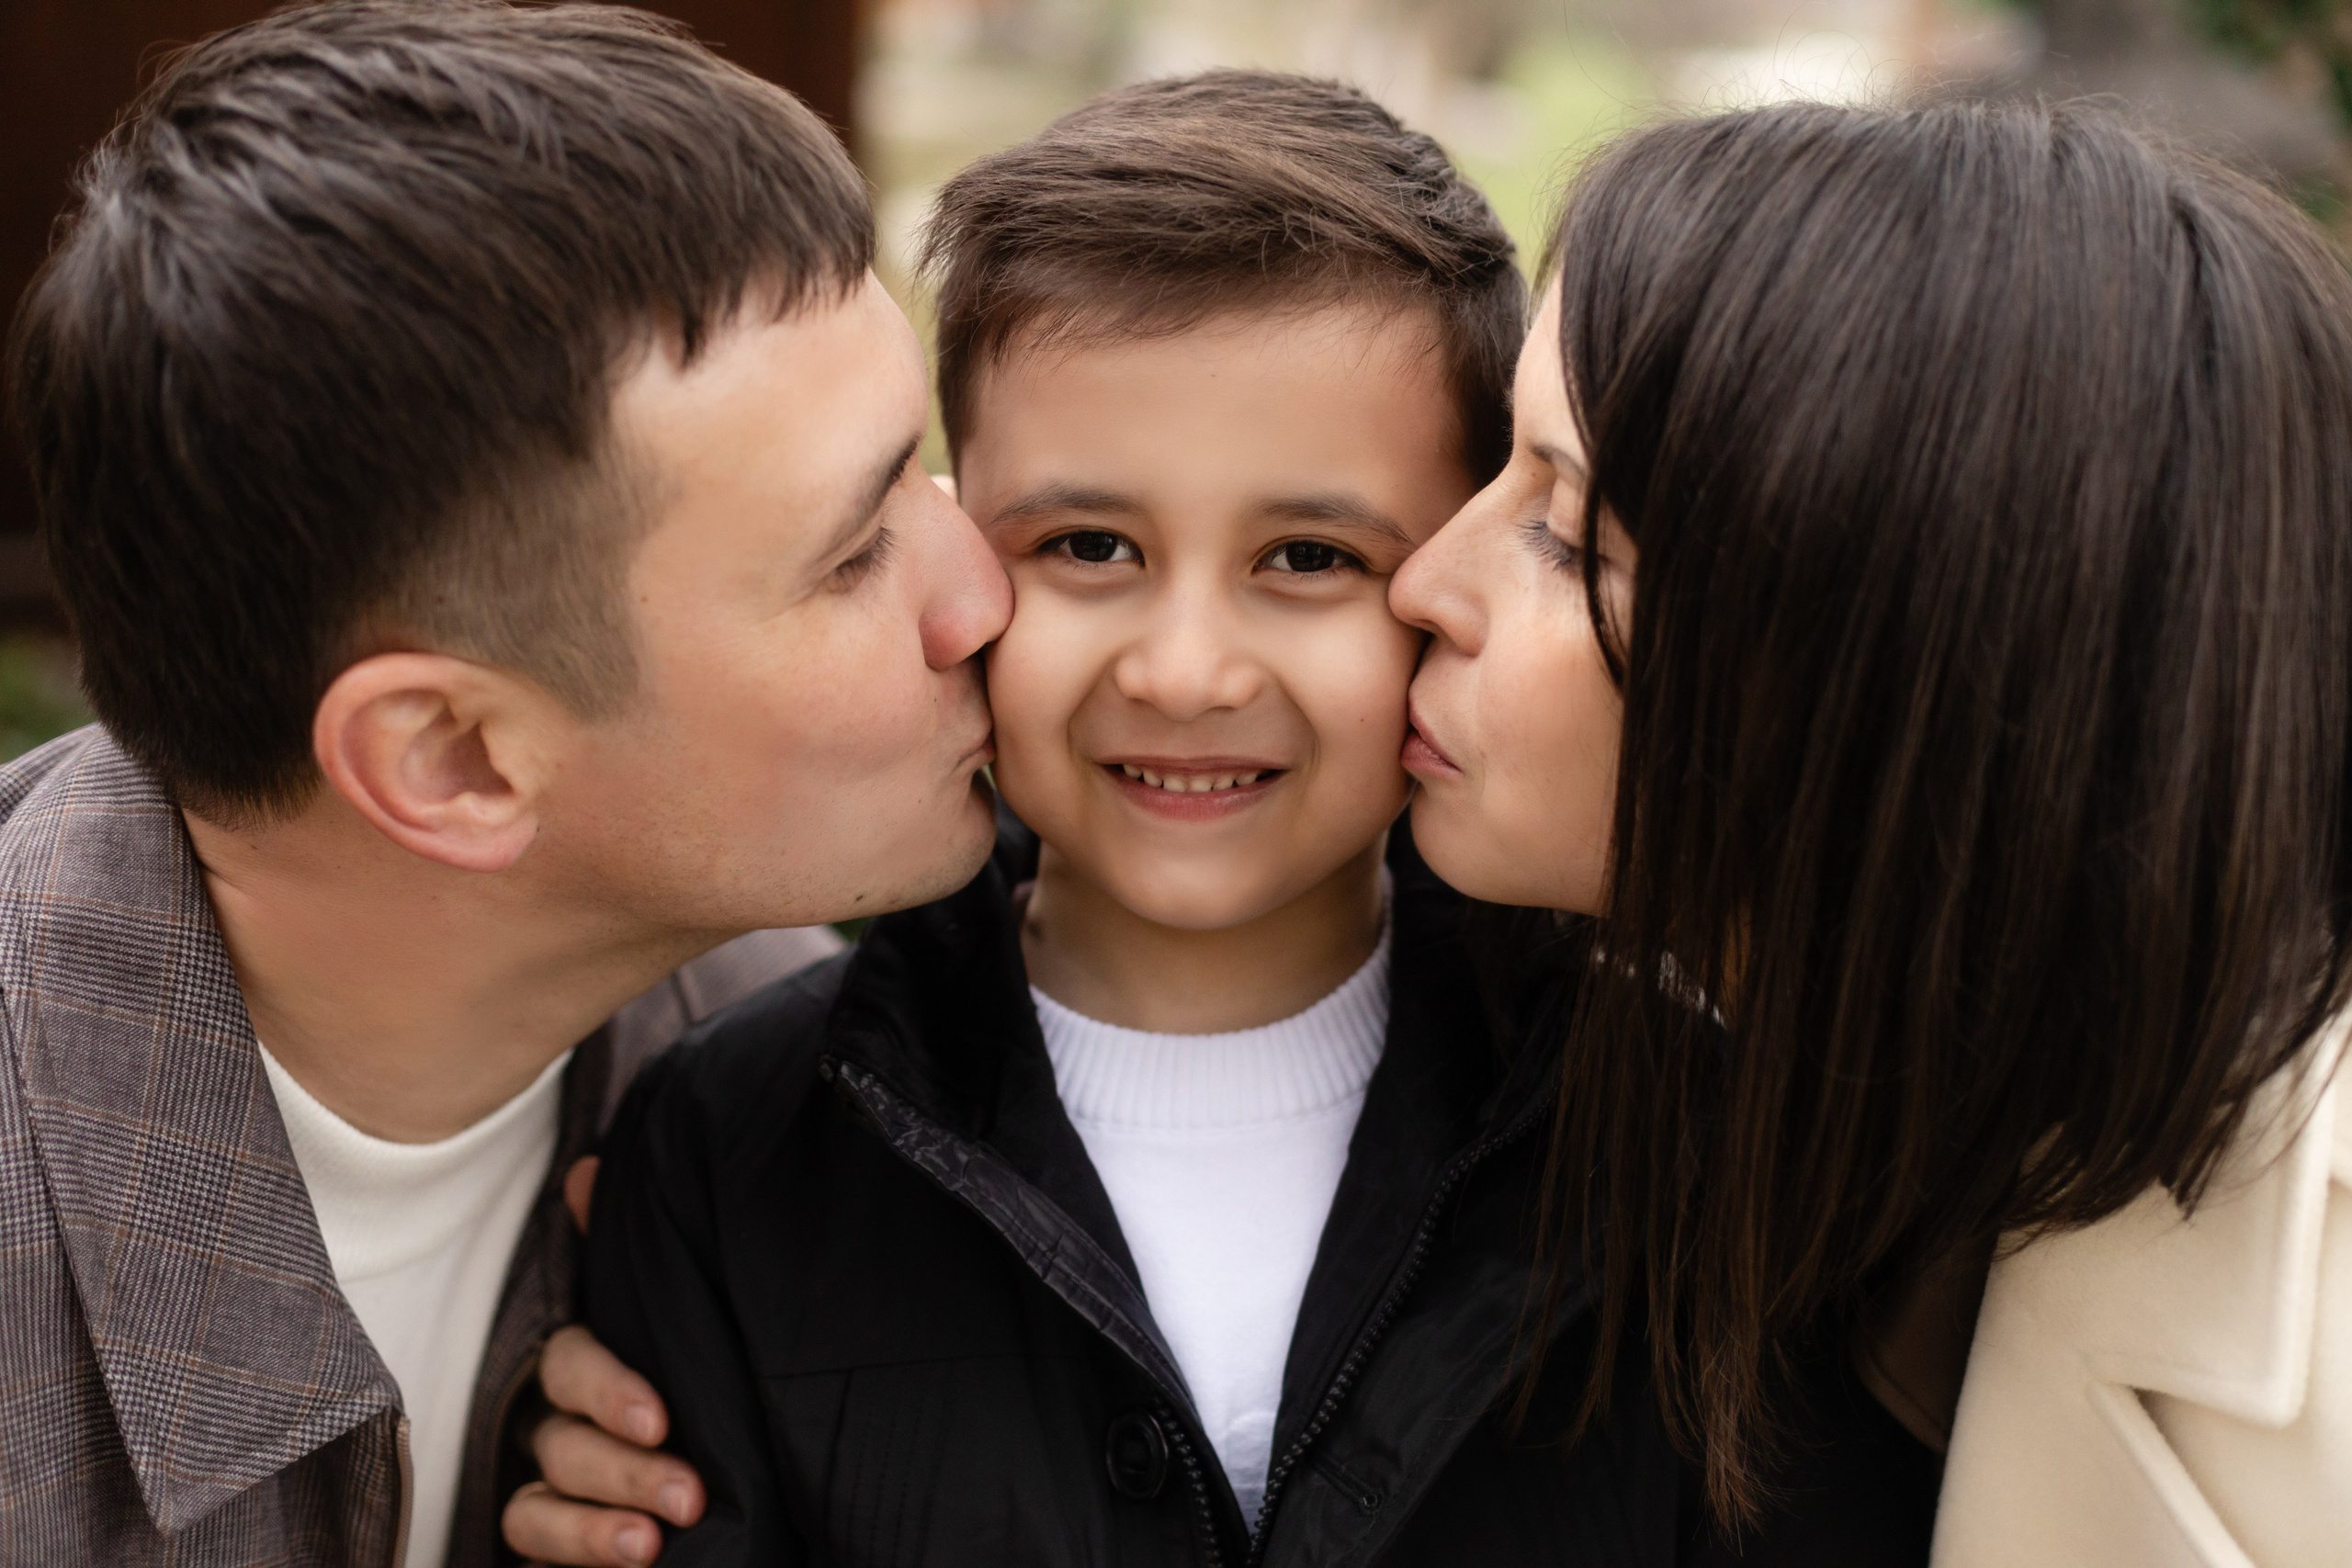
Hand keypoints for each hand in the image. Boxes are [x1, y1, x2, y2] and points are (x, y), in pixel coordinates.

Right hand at [501, 1160, 706, 1565]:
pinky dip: (575, 1562)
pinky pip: (532, 1556)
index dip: (608, 1391)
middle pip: (561, 1445)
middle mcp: (552, 1427)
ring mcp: (548, 1491)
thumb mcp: (671, 1315)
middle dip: (624, 1472)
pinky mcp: (552, 1544)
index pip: (571, 1366)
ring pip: (535, 1509)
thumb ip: (630, 1252)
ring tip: (651, 1547)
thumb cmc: (687, 1374)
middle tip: (687, 1495)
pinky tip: (632, 1566)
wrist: (717, 1470)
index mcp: (580, 1367)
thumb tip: (586, 1170)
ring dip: (591, 1530)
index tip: (661, 1421)